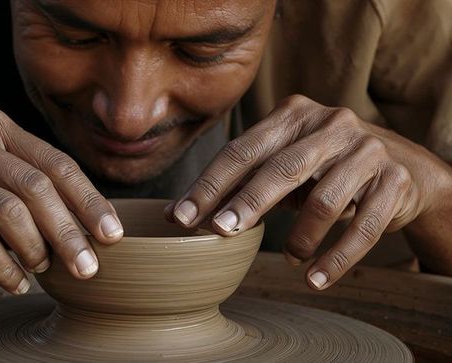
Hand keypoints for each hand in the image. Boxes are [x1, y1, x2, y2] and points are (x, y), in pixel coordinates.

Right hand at [0, 106, 122, 292]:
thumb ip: (26, 181)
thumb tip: (85, 223)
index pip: (56, 162)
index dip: (89, 200)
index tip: (112, 233)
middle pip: (36, 187)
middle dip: (69, 232)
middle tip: (88, 266)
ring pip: (8, 212)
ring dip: (36, 249)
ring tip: (45, 269)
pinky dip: (1, 265)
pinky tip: (15, 282)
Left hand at [166, 95, 451, 289]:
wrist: (403, 166)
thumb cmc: (323, 167)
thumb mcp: (282, 164)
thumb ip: (238, 183)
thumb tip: (175, 214)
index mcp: (294, 114)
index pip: (242, 150)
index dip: (209, 184)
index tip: (179, 216)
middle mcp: (332, 124)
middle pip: (281, 168)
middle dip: (246, 203)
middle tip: (219, 232)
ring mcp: (367, 151)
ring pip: (324, 201)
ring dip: (300, 238)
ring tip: (289, 260)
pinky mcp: (394, 182)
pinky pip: (363, 228)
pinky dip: (336, 259)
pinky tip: (315, 279)